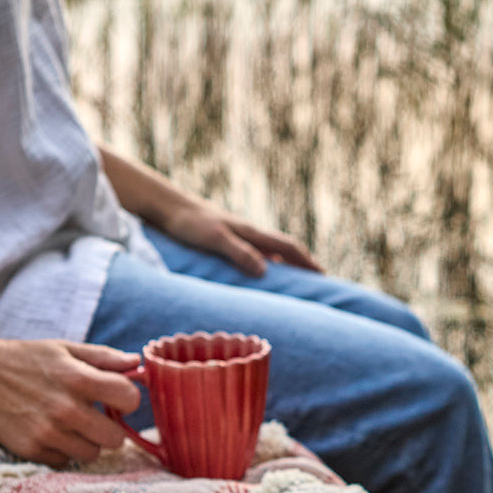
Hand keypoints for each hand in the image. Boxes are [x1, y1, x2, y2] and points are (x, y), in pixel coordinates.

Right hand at [0, 337, 143, 466]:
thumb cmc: (25, 359)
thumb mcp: (64, 349)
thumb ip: (103, 357)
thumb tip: (137, 363)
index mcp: (79, 379)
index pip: (129, 399)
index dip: (127, 400)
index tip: (116, 399)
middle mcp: (66, 409)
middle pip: (115, 438)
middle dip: (109, 429)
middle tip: (93, 418)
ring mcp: (48, 433)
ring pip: (92, 454)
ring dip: (85, 442)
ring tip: (68, 425)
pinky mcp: (31, 450)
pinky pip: (65, 461)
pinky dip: (61, 450)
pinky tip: (47, 432)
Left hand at [166, 203, 324, 277]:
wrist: (169, 208)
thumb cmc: (189, 223)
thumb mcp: (215, 239)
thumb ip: (239, 253)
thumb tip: (265, 271)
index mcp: (252, 232)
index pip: (289, 247)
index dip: (307, 262)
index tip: (324, 277)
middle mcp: (250, 234)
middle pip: (285, 250)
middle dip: (303, 265)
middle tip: (318, 283)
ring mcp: (239, 237)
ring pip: (271, 253)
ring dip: (286, 267)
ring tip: (296, 284)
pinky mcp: (227, 242)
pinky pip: (255, 256)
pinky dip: (267, 266)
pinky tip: (263, 277)